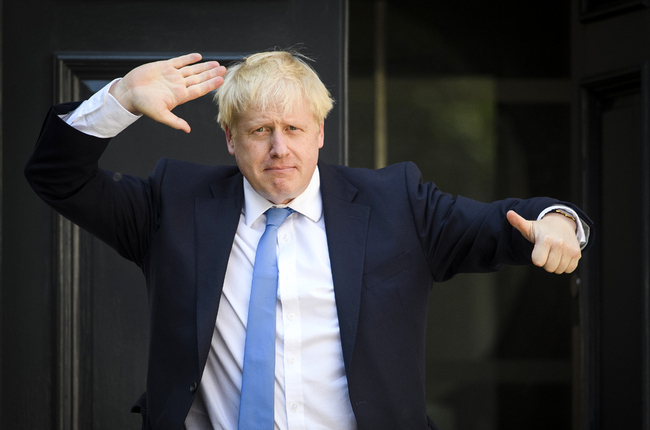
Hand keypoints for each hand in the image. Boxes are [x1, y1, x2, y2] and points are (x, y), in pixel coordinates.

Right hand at [109, 53, 226, 132]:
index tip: (221, 80)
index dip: (211, 85)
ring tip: (216, 64)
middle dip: (211, 74)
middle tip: (224, 69)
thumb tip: (188, 130)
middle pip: (199, 79)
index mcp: (180, 96)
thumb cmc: (143, 105)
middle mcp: (178, 85)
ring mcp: (172, 76)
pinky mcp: (164, 66)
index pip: (199, 89)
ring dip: (204, 67)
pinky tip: (198, 57)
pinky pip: (179, 61)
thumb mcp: (161, 115)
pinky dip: (188, 58)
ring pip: (192, 70)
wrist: (128, 93)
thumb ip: (175, 121)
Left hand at [507, 210, 581, 273]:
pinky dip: (564, 266)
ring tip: (553, 253)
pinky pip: (569, 270)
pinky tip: (562, 255)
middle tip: (546, 251)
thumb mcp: (529, 226)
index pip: (538, 262)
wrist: (561, 224)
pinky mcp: (577, 254)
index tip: (537, 250)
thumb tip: (509, 213)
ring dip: (555, 264)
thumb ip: (518, 222)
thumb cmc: (541, 229)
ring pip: (558, 270)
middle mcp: (559, 244)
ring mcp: (570, 249)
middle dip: (545, 262)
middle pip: (549, 268)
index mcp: (545, 239)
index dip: (536, 258)